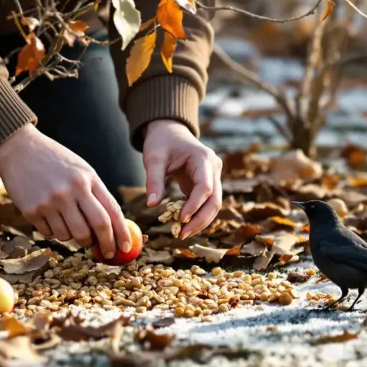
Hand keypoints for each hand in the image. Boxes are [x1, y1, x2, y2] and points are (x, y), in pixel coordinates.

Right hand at [0, 123, 131, 257]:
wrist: (19, 150)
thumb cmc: (56, 162)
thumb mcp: (81, 171)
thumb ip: (96, 195)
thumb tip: (112, 228)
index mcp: (87, 179)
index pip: (112, 212)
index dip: (122, 233)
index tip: (126, 248)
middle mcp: (71, 190)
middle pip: (96, 228)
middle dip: (105, 245)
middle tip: (107, 253)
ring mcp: (50, 202)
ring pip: (71, 236)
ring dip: (75, 238)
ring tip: (70, 223)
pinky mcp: (32, 211)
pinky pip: (50, 234)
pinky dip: (54, 231)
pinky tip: (49, 215)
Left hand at [143, 119, 222, 238]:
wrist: (170, 132)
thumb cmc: (161, 142)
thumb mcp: (154, 158)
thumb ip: (154, 180)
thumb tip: (152, 205)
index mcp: (203, 158)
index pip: (205, 187)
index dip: (195, 205)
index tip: (180, 220)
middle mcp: (214, 168)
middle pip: (215, 200)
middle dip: (200, 220)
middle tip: (182, 234)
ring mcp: (213, 176)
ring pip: (214, 204)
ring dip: (200, 221)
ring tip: (182, 234)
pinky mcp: (207, 184)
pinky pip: (206, 203)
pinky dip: (196, 215)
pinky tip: (183, 226)